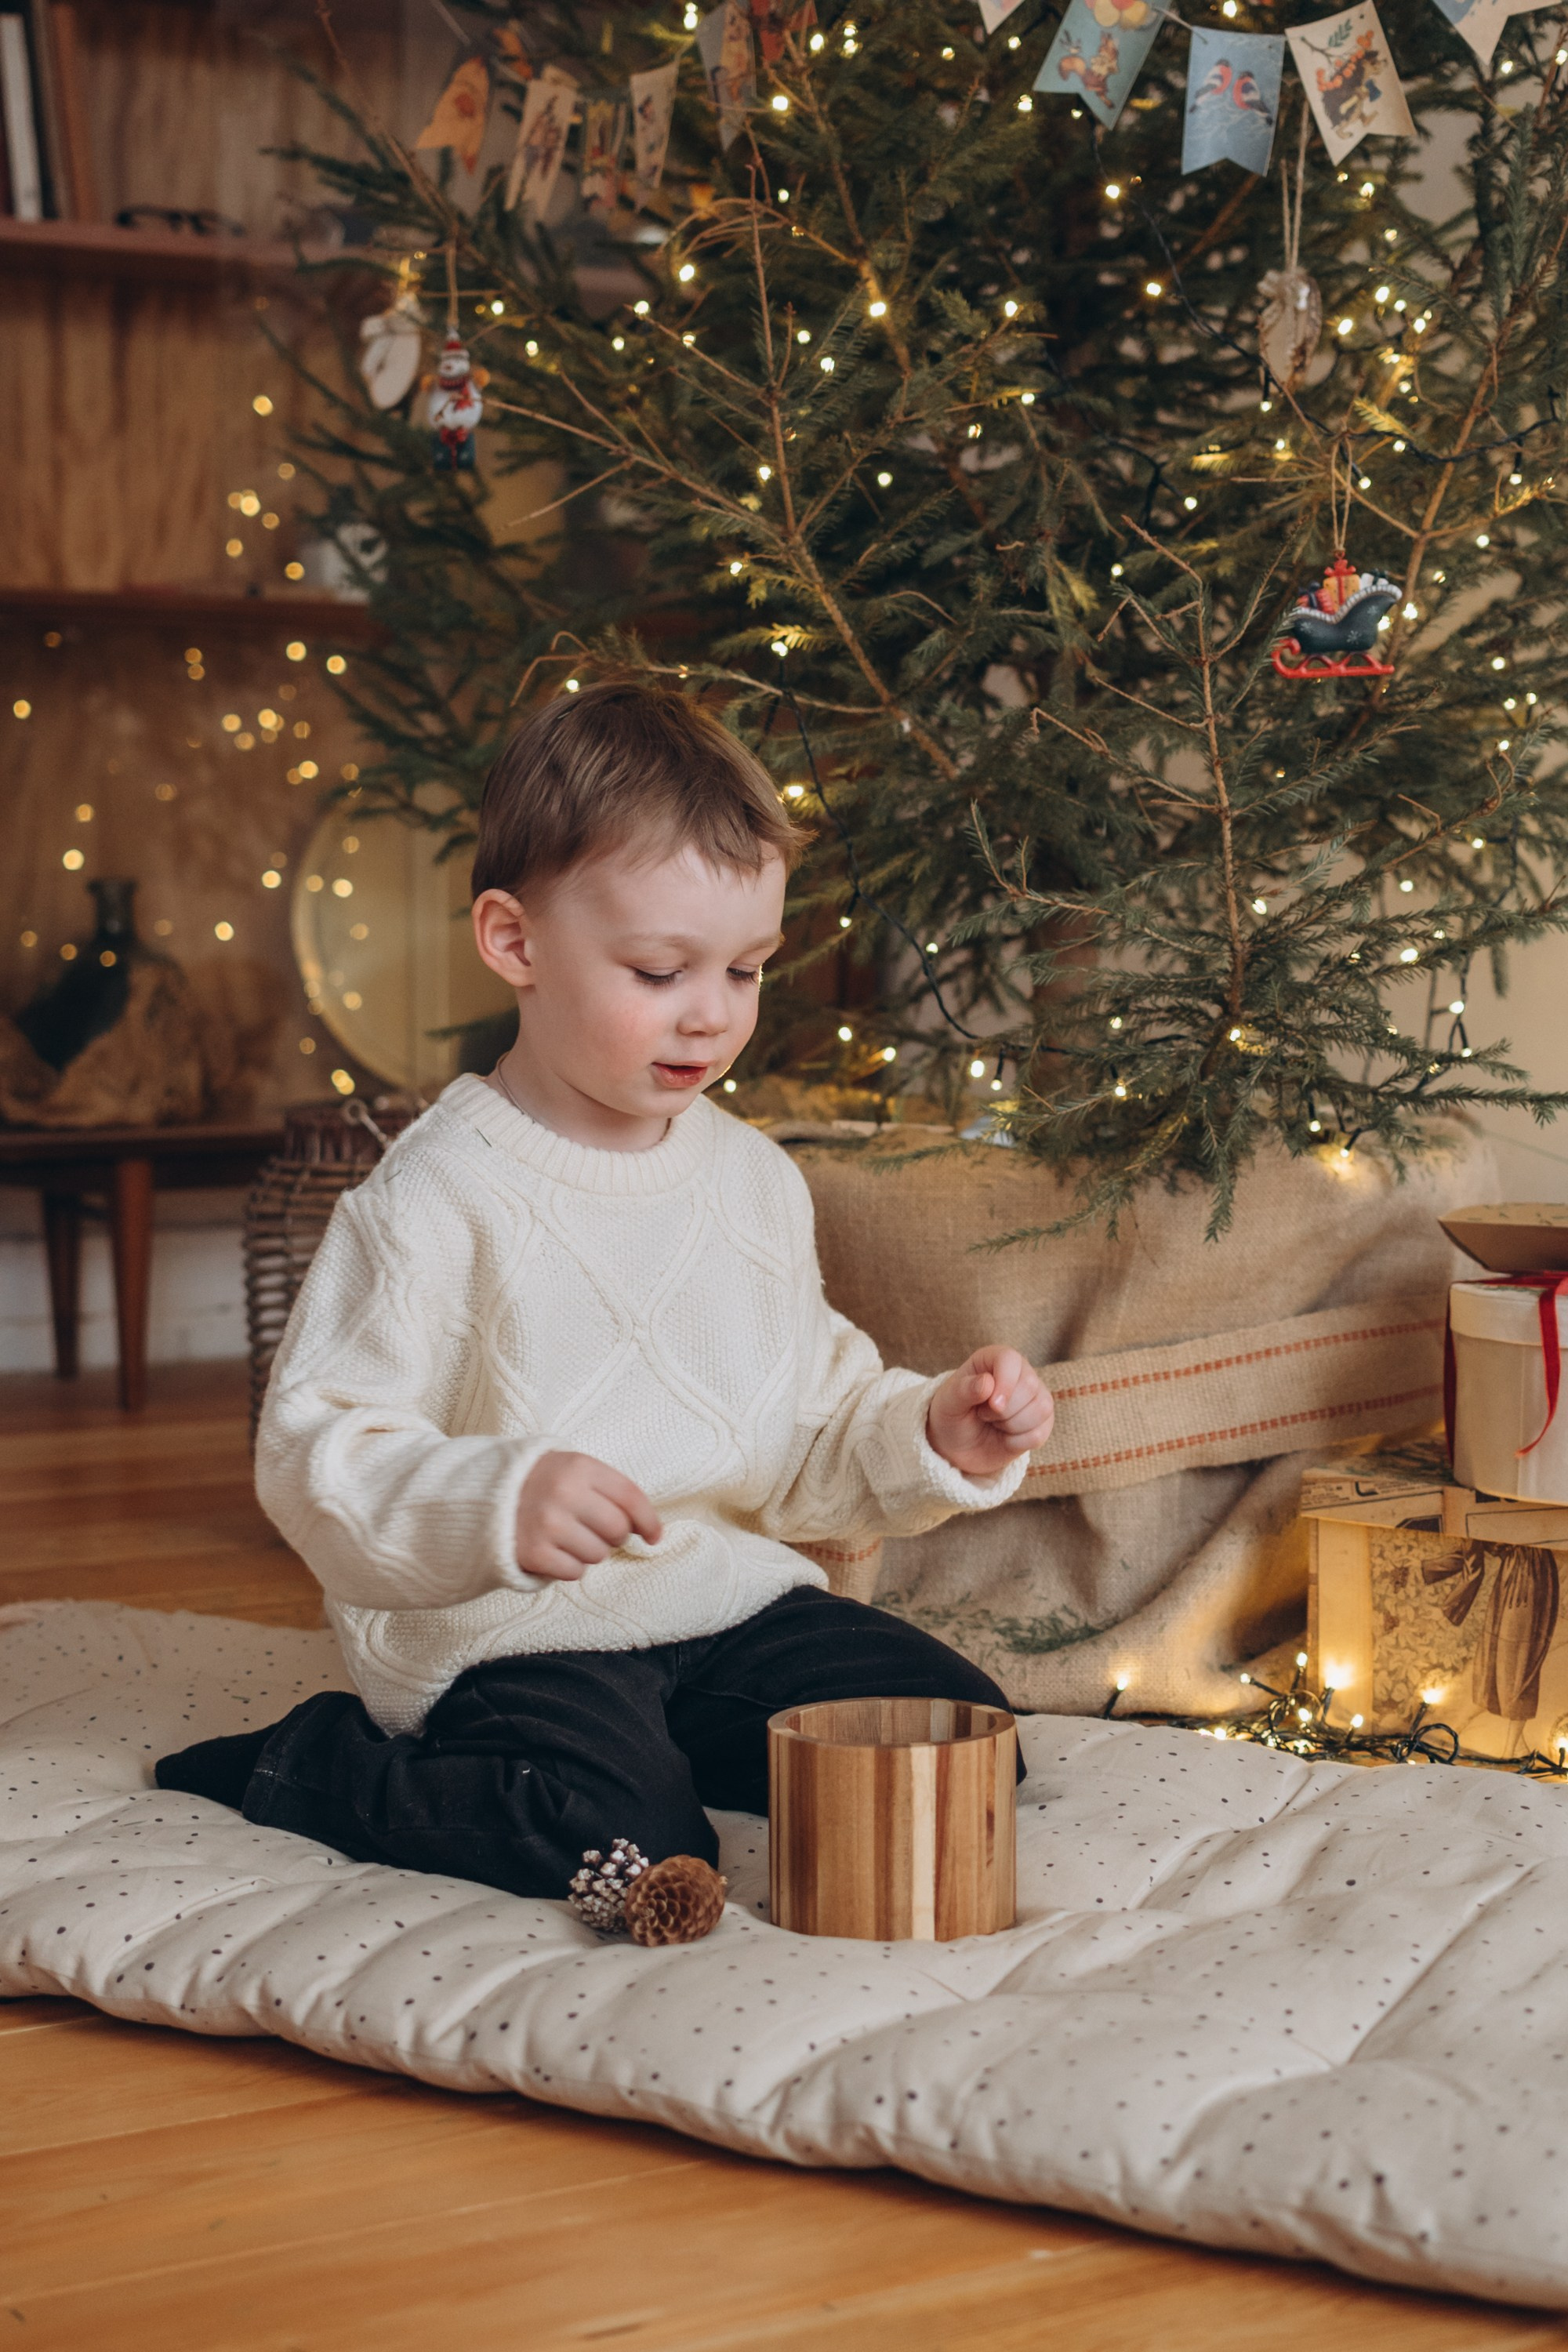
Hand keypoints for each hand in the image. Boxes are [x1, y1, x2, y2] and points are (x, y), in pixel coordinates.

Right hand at [515, 1451, 662, 1580]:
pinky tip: (553, 1550)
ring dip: (589, 1552)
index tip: (654, 1536)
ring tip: (567, 1536)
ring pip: (598, 1554)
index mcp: (579, 1466)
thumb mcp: (575, 1470)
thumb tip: (651, 1530)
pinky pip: (574, 1572)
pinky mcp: (533, 1552)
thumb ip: (611, 1491)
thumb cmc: (543, 1484)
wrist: (485, 1496)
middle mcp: (564, 1493)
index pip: (630, 1497)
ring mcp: (547, 1523)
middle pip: (618, 1530)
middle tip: (593, 1529)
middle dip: (613, 1536)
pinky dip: (568, 1566)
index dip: (648, 1520)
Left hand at [925, 1345, 1054, 1478]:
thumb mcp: (948, 1403)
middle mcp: (1020, 1373)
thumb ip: (963, 1390)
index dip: (1005, 1382)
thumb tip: (987, 1383)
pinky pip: (1040, 1433)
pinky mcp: (1042, 1422)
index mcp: (994, 1359)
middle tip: (983, 1414)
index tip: (992, 1405)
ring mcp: (1035, 1397)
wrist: (957, 1446)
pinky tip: (1005, 1437)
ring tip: (994, 1423)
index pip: (1010, 1360)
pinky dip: (1018, 1442)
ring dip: (1012, 1425)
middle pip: (1029, 1386)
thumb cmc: (952, 1416)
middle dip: (1003, 1410)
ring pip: (1041, 1409)